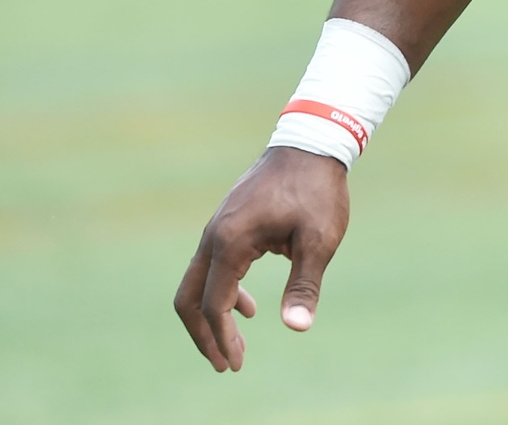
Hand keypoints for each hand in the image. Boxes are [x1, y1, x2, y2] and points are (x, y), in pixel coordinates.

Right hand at [173, 147, 349, 369]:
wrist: (312, 142)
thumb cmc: (318, 190)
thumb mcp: (319, 240)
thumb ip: (305, 284)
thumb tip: (297, 327)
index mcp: (231, 242)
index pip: (213, 303)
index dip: (222, 338)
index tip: (236, 364)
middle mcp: (214, 235)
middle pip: (189, 297)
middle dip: (204, 334)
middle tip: (226, 363)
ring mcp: (217, 227)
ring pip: (197, 282)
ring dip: (211, 314)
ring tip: (234, 342)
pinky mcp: (227, 223)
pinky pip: (211, 266)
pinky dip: (221, 291)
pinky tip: (247, 305)